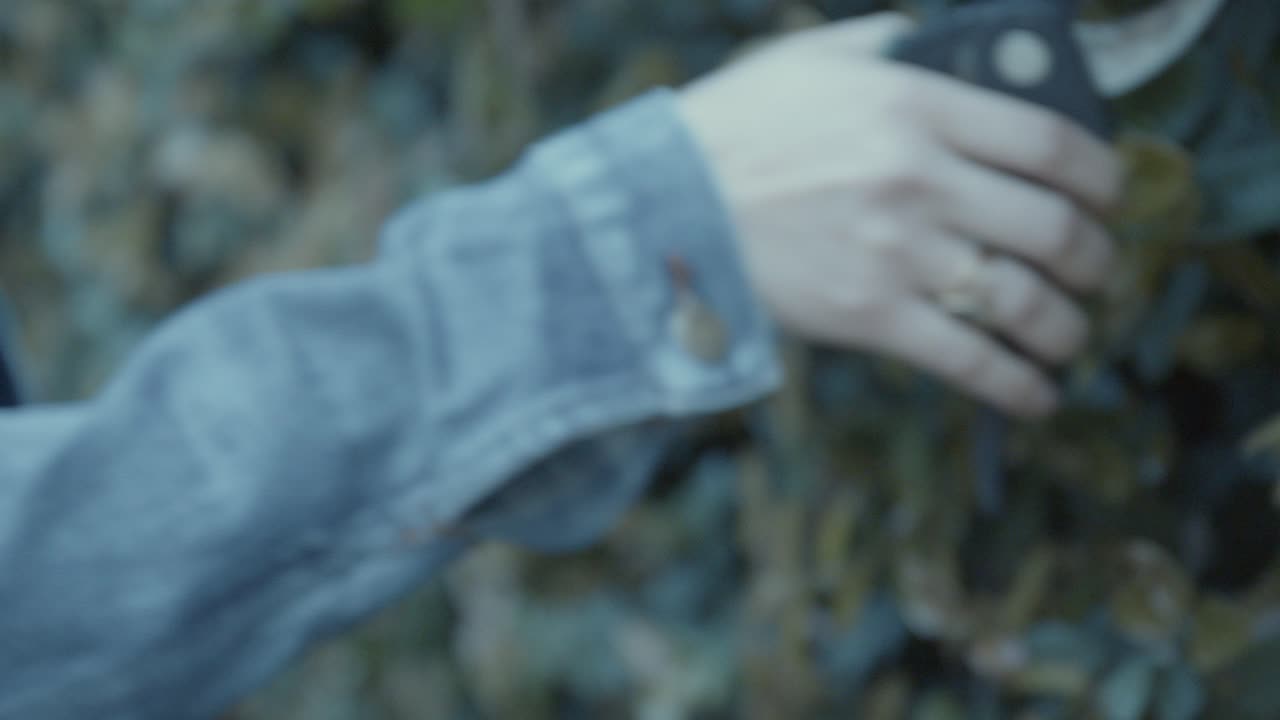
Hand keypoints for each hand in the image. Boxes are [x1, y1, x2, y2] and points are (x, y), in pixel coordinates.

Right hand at [677, 13, 1123, 418]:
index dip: (1102, 176)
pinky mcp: (869, 316)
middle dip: (1094, 257)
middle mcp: (920, 178)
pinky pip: (968, 360)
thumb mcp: (814, 60)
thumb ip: (891, 46)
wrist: (665, 205)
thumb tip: (949, 48)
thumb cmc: (737, 128)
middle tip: (1096, 269)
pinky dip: (1017, 385)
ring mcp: (896, 252)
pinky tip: (1038, 396)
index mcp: (916, 107)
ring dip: (1068, 327)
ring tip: (1073, 336)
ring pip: (1022, 300)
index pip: (1050, 142)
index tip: (1108, 196)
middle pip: (1052, 226)